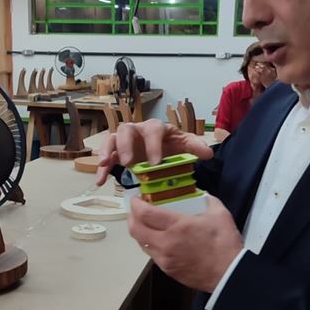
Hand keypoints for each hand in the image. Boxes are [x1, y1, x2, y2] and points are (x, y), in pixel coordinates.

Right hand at [95, 118, 212, 185]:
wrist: (162, 153)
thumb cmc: (172, 147)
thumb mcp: (184, 146)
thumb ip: (195, 147)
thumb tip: (208, 153)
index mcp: (156, 128)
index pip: (153, 130)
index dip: (153, 144)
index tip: (156, 162)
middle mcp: (137, 130)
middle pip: (127, 129)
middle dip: (126, 145)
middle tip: (130, 163)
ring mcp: (124, 140)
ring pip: (112, 139)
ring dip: (109, 151)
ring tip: (106, 164)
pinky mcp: (116, 153)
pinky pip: (106, 157)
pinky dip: (102, 168)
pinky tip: (100, 181)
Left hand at [128, 195, 243, 291]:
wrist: (229, 274)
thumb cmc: (224, 243)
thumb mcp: (219, 213)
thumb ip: (206, 199)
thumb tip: (199, 194)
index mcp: (177, 226)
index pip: (144, 214)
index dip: (135, 204)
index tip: (136, 198)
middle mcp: (165, 243)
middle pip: (135, 229)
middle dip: (131, 216)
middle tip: (136, 209)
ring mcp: (164, 259)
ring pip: (141, 243)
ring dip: (139, 231)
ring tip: (145, 223)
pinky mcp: (167, 270)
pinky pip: (151, 254)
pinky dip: (149, 243)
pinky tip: (157, 238)